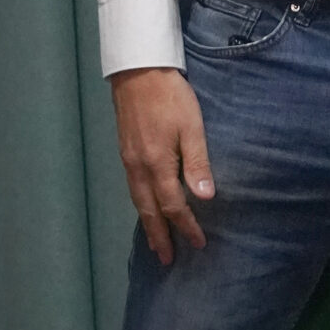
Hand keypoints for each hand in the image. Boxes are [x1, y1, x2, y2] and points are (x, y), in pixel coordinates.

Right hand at [110, 68, 214, 263]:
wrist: (138, 70)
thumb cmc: (170, 96)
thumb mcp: (191, 127)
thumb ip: (197, 163)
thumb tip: (204, 198)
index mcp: (156, 164)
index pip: (173, 205)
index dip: (187, 226)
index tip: (198, 243)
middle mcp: (138, 167)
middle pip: (148, 210)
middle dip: (159, 236)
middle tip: (166, 259)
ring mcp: (128, 159)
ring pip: (137, 200)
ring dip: (148, 223)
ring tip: (155, 241)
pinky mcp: (125, 150)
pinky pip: (132, 187)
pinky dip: (140, 204)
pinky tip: (146, 206)